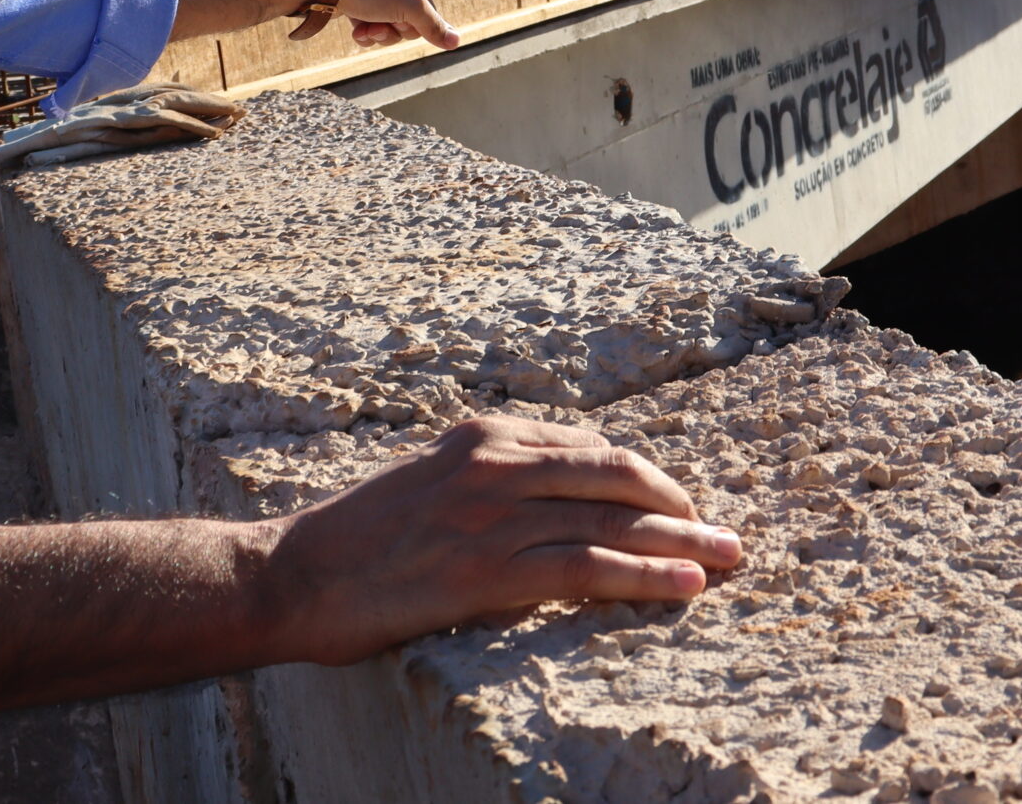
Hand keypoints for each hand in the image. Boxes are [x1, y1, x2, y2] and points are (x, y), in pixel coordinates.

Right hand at [252, 416, 742, 667]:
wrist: (292, 575)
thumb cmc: (358, 541)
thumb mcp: (431, 485)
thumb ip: (492, 483)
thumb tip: (558, 504)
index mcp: (484, 436)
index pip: (591, 447)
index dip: (648, 477)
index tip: (681, 504)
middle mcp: (495, 462)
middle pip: (617, 474)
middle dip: (680, 503)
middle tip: (726, 532)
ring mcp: (492, 513)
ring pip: (612, 520)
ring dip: (682, 541)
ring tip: (728, 560)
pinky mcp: (486, 570)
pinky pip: (587, 567)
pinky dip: (645, 576)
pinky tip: (684, 586)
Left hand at [337, 0, 487, 48]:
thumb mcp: (408, 7)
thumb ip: (433, 26)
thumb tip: (455, 42)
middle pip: (423, 10)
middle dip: (408, 26)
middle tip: (393, 22)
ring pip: (399, 22)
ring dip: (386, 31)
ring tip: (370, 28)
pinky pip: (379, 22)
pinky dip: (370, 31)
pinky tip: (357, 31)